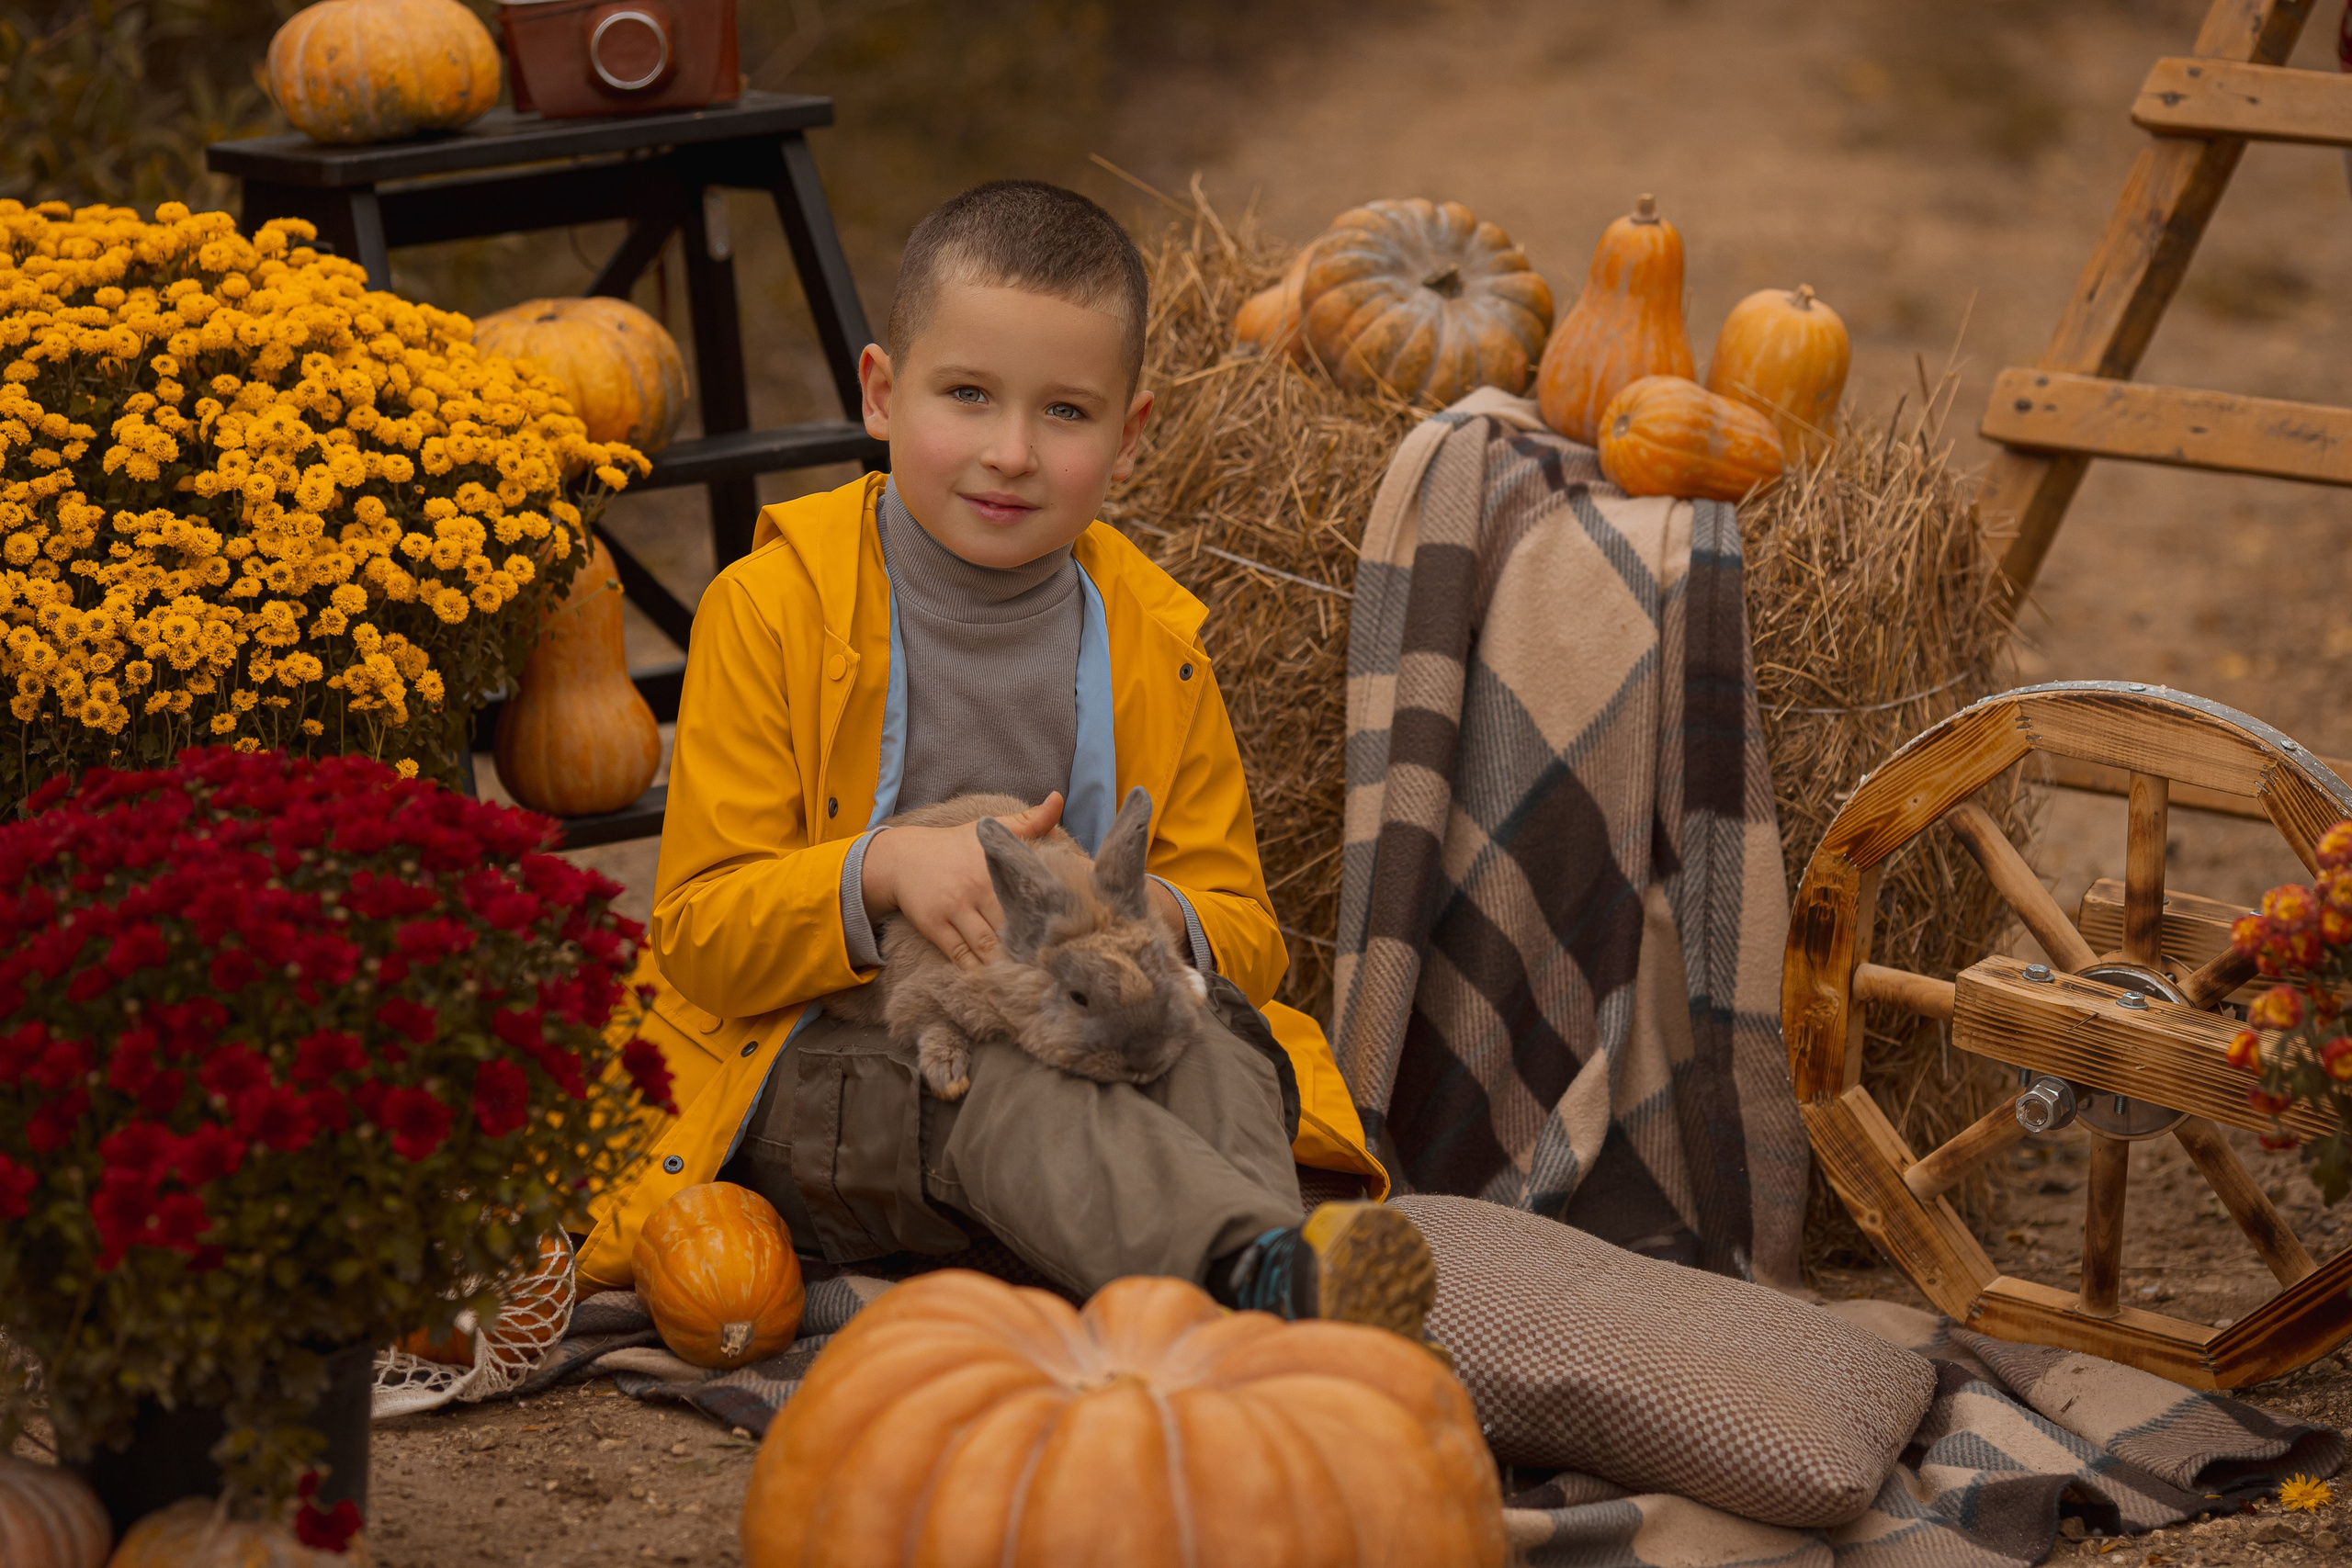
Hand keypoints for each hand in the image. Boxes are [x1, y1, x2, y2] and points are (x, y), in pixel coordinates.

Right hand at [861, 793, 1063, 968]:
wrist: (901, 857)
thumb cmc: (954, 846)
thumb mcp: (990, 827)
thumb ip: (1029, 819)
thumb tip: (1058, 800)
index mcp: (995, 865)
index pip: (1030, 893)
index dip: (1050, 915)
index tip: (1069, 934)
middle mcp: (976, 887)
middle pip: (1011, 924)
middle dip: (1032, 946)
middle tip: (1055, 967)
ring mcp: (954, 909)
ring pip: (987, 945)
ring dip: (1007, 964)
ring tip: (1030, 980)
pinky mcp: (935, 927)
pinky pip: (960, 955)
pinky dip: (978, 971)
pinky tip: (994, 983)